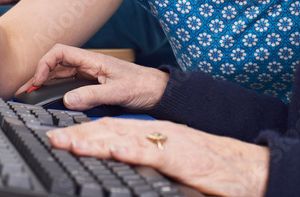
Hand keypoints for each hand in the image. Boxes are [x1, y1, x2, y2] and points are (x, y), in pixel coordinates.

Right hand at [18, 44, 168, 110]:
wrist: (159, 92)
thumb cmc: (143, 86)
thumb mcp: (118, 92)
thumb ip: (92, 95)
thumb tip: (68, 100)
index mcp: (93, 60)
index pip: (60, 52)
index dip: (44, 63)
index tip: (37, 79)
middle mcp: (88, 65)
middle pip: (55, 64)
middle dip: (37, 75)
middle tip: (23, 91)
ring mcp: (89, 75)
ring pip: (59, 75)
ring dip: (43, 82)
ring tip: (29, 94)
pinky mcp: (91, 85)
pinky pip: (68, 84)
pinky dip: (54, 89)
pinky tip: (47, 97)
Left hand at [47, 118, 268, 196]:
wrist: (247, 169)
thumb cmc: (210, 170)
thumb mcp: (171, 165)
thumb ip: (146, 163)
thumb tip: (119, 165)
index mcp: (154, 136)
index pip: (113, 129)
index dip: (85, 132)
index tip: (60, 138)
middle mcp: (158, 134)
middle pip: (112, 129)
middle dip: (79, 134)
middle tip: (52, 139)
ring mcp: (169, 144)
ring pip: (126, 137)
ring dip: (95, 139)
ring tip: (71, 143)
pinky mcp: (182, 158)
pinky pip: (154, 152)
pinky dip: (132, 150)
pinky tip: (115, 150)